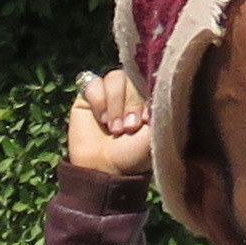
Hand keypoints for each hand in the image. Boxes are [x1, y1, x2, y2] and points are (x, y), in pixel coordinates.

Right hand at [65, 69, 154, 184]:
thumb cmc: (133, 154)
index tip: (147, 120)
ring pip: (114, 77)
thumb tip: (153, 80)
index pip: (150, 77)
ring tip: (113, 128)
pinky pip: (93, 83)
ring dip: (115, 103)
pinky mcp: (87, 96)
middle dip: (130, 103)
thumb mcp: (154, 130)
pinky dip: (99, 101)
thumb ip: (157, 103)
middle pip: (132, 76)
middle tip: (129, 128)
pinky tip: (101, 120)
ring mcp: (108, 92)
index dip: (146, 94)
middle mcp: (130, 91)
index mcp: (149, 97)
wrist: (104, 168)